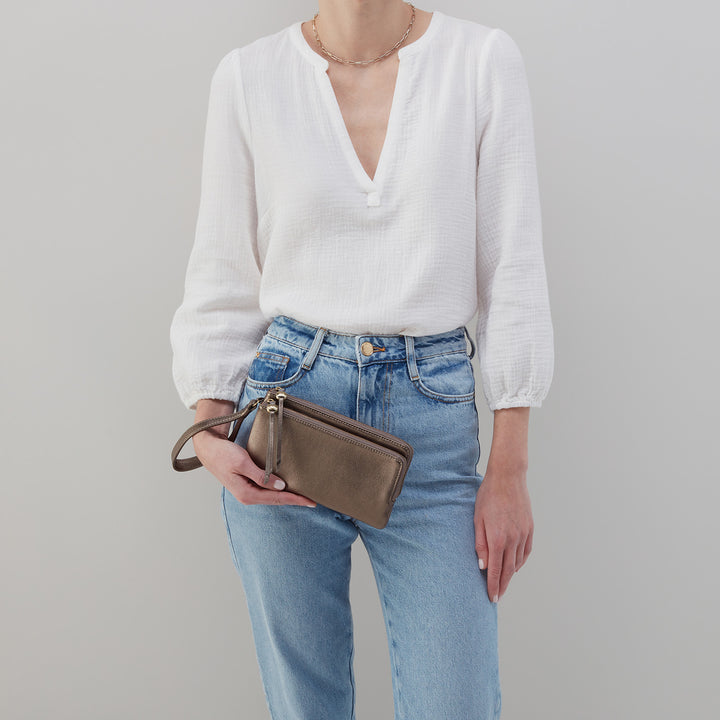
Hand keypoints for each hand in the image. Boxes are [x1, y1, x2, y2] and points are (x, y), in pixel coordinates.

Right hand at [193, 430, 316, 507]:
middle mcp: (248, 496)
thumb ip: (262, 476)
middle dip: (294, 500)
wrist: (208, 448)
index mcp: (247, 494)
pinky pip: (267, 489)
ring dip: (287, 495)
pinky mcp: (248, 484)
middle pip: (276, 500)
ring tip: (303, 495)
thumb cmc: (223, 454)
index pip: (277, 498)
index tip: (310, 501)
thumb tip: (280, 486)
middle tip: (312, 500)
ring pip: (272, 495)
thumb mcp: (243, 463)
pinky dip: (278, 489)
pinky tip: (287, 487)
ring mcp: (247, 491)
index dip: (295, 499)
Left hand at [474, 466, 532, 602]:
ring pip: (518, 562)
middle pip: (509, 570)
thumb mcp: (477, 519)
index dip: (494, 586)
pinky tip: (515, 566)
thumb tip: (483, 566)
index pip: (496, 570)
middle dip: (503, 585)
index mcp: (497, 538)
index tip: (492, 598)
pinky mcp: (530, 528)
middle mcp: (513, 539)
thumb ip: (480, 544)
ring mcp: (523, 534)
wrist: (508, 477)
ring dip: (511, 574)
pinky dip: (521, 561)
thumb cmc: (487, 496)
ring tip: (504, 583)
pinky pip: (526, 551)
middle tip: (498, 597)